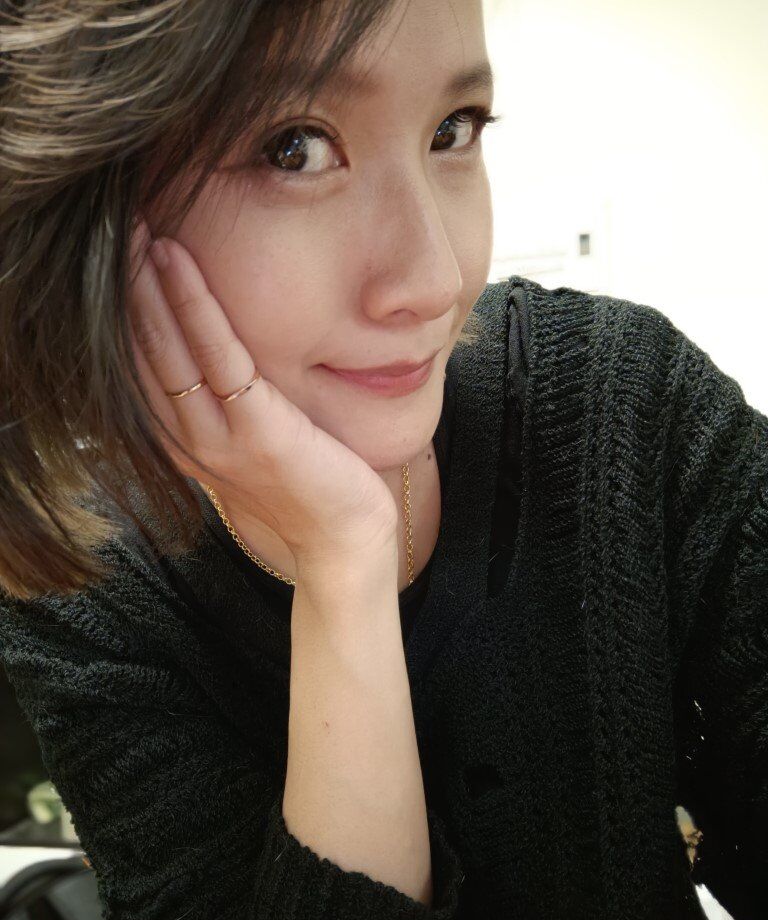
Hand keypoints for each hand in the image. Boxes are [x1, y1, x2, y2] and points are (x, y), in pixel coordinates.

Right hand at [126, 217, 397, 564]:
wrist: (346, 538)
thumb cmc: (309, 481)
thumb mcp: (255, 436)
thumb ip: (228, 401)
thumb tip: (221, 351)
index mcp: (185, 440)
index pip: (142, 365)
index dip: (128, 308)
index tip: (125, 255)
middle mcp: (189, 440)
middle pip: (143, 352)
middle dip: (127, 286)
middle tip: (120, 225)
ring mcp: (218, 439)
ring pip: (167, 349)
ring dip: (147, 285)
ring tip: (137, 230)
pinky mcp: (257, 432)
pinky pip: (218, 356)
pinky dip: (193, 305)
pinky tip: (176, 262)